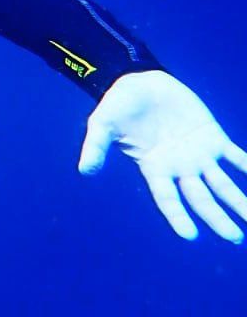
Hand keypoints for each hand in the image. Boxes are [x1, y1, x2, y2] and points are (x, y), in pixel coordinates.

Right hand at [79, 70, 246, 242]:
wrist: (140, 80)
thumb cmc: (118, 105)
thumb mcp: (102, 124)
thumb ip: (96, 147)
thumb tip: (85, 172)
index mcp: (154, 168)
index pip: (168, 199)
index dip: (178, 217)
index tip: (191, 235)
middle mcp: (180, 168)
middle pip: (202, 199)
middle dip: (218, 218)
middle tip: (234, 237)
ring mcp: (199, 154)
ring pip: (223, 184)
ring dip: (240, 202)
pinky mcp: (213, 137)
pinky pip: (236, 156)